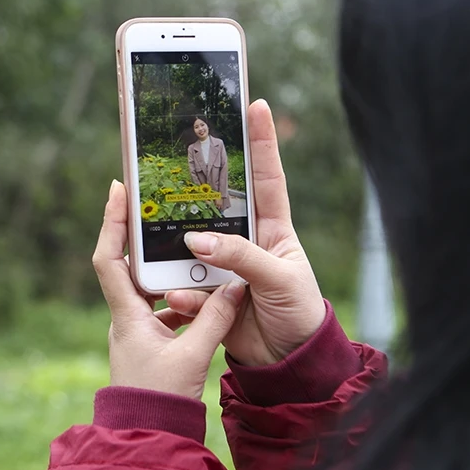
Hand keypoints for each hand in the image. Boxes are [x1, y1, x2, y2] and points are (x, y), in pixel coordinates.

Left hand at [94, 181, 246, 399]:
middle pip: (130, 267)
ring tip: (196, 251)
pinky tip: (210, 298)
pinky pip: (167, 311)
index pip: (110, 259)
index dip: (112, 223)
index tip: (118, 190)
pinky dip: (186, 300)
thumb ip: (216, 319)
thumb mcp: (193, 356)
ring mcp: (138, 333)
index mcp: (127, 316)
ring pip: (153, 290)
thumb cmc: (161, 400)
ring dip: (173, 272)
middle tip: (161, 209)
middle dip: (146, 239)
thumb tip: (236, 286)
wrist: (148, 439)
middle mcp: (127, 320)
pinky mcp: (152, 347)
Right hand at [168, 100, 325, 366]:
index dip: (262, 142)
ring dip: (180, 252)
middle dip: (197, 186)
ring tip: (170, 249)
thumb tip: (196, 240)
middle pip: (216, 206)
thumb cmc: (299, 313)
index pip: (268, 178)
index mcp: (274, 230)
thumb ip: (240, 256)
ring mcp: (225, 269)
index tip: (256, 105)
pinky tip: (179, 298)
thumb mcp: (279, 279)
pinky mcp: (209, 296)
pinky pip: (187, 288)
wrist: (288, 364)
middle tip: (180, 154)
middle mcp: (246, 242)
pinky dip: (182, 294)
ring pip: (193, 248)